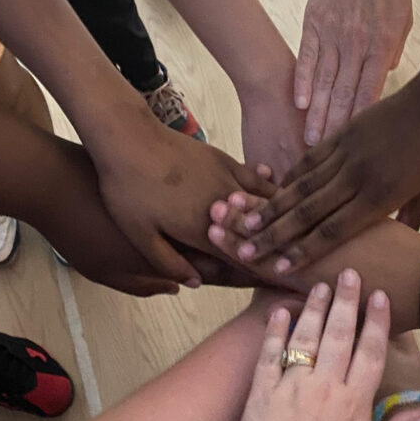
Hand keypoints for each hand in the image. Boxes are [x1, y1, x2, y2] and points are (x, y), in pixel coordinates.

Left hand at [91, 114, 275, 286]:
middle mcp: (223, 208)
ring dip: (277, 222)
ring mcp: (227, 182)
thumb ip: (169, 262)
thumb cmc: (127, 188)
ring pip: (262, 207)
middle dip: (273, 248)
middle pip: (255, 234)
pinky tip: (282, 196)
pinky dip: (270, 190)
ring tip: (292, 234)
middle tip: (291, 260)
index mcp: (201, 230)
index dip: (256, 271)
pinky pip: (257, 180)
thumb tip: (196, 283)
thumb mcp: (139, 233)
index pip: (237, 258)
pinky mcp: (226, 161)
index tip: (274, 281)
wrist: (128, 138)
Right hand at [230, 76, 419, 272]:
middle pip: (308, 212)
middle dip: (275, 235)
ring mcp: (346, 154)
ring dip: (271, 208)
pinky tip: (272, 191)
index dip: (304, 251)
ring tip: (246, 223)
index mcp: (380, 198)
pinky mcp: (341, 134)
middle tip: (246, 251)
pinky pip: (309, 160)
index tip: (280, 267)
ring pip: (301, 186)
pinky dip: (289, 177)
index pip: (334, 231)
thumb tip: (400, 244)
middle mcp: (357, 179)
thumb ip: (409, 220)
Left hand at [233, 269, 419, 420]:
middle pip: (338, 335)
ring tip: (319, 284)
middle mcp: (324, 388)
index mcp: (353, 403)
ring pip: (305, 338)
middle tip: (349, 273)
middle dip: (345, 301)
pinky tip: (279, 311)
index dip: (377, 321)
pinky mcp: (261, 394)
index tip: (380, 295)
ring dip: (313, 308)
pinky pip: (268, 355)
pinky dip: (273, 331)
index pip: (370, 352)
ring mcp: (290, 388)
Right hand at [296, 0, 412, 143]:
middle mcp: (356, 46)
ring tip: (309, 139)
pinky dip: (302, 82)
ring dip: (316, 114)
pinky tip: (298, 104)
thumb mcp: (403, 20)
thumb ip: (393, 52)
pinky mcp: (313, 24)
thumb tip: (384, 76)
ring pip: (323, 82)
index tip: (353, 146)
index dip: (359, 123)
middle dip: (334, 128)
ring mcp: (332, 35)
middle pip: (343, 95)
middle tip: (326, 153)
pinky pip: (306, 58)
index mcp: (380, 47)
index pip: (369, 94)